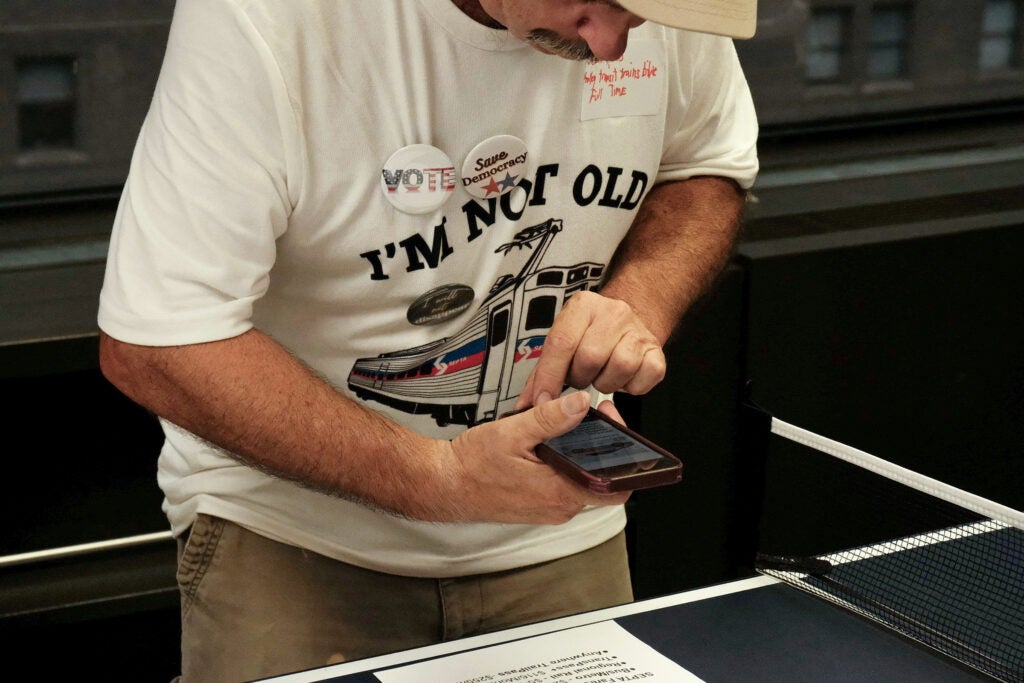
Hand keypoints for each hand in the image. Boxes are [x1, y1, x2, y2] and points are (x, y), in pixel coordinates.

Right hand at [418, 391, 630, 523]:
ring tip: (564, 426)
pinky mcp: (539, 505)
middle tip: (589, 417)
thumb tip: (580, 404)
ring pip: (582, 479)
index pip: (616, 487)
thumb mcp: (512, 431)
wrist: (444, 484)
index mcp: (558, 492)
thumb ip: (550, 418)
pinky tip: (549, 444)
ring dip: (579, 453)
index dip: (624, 456)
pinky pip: (564, 483)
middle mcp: (559, 506)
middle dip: (599, 446)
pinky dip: (564, 463)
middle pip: (601, 479)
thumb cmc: (471, 466)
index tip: (611, 424)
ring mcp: (549, 508)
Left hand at [515, 290, 665, 409]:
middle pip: (590, 358)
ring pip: (618, 368)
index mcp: (583, 306)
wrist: (628, 321)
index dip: (550, 377)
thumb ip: (542, 372)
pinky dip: (629, 388)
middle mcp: (612, 312)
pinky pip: (642, 380)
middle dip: (579, 377)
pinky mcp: (656, 351)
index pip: (561, 343)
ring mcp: (637, 331)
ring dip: (604, 382)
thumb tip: (525, 405)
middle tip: (580, 376)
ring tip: (600, 375)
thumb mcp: (563, 342)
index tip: (543, 400)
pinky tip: (621, 378)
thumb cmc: (590, 335)